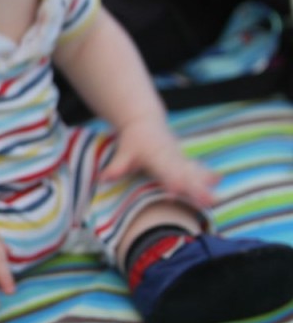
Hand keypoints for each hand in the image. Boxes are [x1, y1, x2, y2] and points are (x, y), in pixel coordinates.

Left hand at [101, 119, 218, 208]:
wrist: (144, 121)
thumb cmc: (133, 140)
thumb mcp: (124, 152)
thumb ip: (117, 166)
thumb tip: (103, 178)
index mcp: (157, 158)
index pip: (166, 172)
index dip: (172, 182)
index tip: (177, 192)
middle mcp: (172, 158)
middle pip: (186, 176)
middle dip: (197, 189)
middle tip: (210, 201)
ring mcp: (180, 159)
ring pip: (195, 173)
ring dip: (205, 184)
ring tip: (215, 198)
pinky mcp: (183, 160)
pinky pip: (196, 168)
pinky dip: (206, 174)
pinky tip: (219, 178)